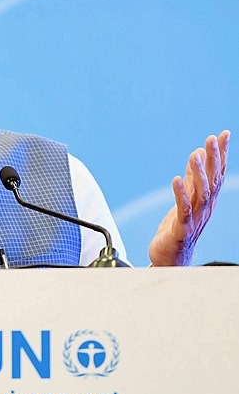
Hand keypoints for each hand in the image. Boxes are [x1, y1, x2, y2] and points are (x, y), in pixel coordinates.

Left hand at [148, 130, 229, 265]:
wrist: (170, 258)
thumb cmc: (178, 230)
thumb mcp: (185, 200)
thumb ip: (191, 180)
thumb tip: (197, 156)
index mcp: (207, 200)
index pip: (218, 173)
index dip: (221, 154)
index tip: (224, 134)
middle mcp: (204, 208)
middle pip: (213, 181)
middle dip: (213, 159)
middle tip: (212, 139)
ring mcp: (195, 219)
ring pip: (200, 193)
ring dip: (198, 173)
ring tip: (195, 155)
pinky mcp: (181, 229)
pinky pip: (183, 209)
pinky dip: (180, 194)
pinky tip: (176, 179)